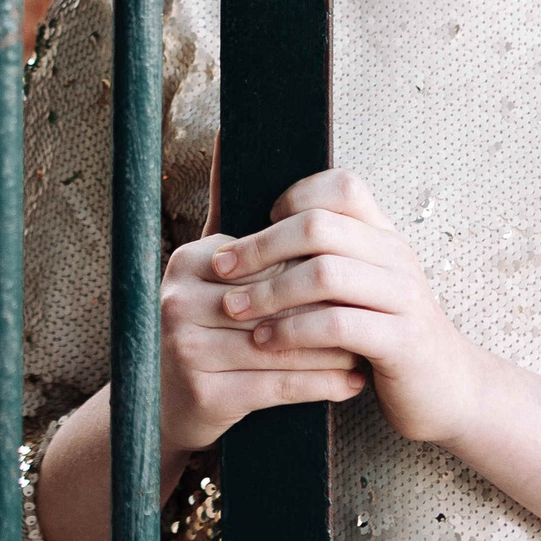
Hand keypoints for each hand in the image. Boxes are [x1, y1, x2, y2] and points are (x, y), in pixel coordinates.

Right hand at [156, 140, 367, 461]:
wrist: (165, 407)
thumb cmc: (201, 329)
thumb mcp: (208, 269)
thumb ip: (224, 209)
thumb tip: (227, 133)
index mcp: (187, 262)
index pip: (269, 260)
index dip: (314, 272)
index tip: (355, 277)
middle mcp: (178, 301)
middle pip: (278, 301)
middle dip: (330, 310)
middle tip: (374, 312)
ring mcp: (187, 350)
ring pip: (284, 344)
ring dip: (336, 349)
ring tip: (370, 347)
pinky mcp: (207, 394)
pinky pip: (281, 385)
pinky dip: (323, 383)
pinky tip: (352, 381)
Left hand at [210, 168, 487, 445]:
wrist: (447, 391)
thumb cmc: (385, 337)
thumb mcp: (360, 288)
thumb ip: (322, 258)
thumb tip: (254, 232)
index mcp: (384, 236)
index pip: (342, 187)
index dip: (295, 195)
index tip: (257, 222)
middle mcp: (396, 257)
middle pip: (320, 226)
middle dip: (261, 246)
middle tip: (223, 268)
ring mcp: (403, 298)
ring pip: (325, 273)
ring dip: (269, 291)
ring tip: (235, 309)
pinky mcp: (401, 341)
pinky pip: (338, 325)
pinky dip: (293, 332)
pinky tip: (266, 343)